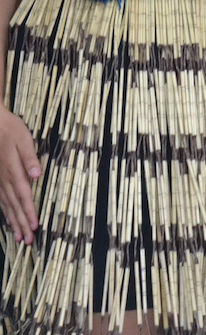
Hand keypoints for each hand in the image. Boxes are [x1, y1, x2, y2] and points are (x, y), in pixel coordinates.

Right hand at [0, 108, 39, 244]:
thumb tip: (38, 174)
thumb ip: (30, 158)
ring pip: (6, 206)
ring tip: (20, 237)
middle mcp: (3, 180)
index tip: (35, 226)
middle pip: (14, 206)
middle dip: (22, 224)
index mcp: (13, 171)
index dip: (29, 212)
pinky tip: (9, 221)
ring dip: (14, 222)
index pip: (23, 196)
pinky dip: (5, 212)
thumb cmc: (9, 129)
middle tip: (29, 241)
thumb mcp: (23, 139)